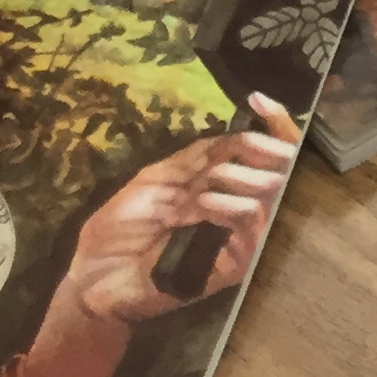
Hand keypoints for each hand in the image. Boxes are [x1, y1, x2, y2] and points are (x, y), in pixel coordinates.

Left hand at [57, 94, 298, 327]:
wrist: (97, 275)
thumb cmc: (123, 226)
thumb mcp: (161, 176)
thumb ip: (201, 155)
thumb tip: (243, 130)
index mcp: (220, 184)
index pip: (263, 151)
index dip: (272, 124)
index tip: (259, 101)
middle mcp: (236, 207)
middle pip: (278, 168)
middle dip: (255, 150)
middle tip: (220, 163)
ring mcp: (237, 238)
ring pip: (266, 196)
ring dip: (233, 179)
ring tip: (199, 191)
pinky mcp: (234, 266)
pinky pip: (251, 230)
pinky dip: (229, 208)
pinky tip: (202, 205)